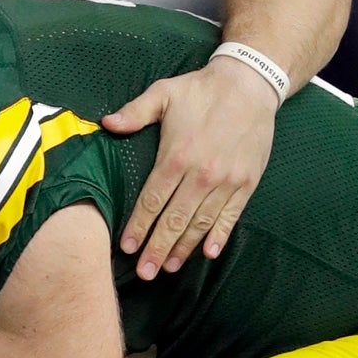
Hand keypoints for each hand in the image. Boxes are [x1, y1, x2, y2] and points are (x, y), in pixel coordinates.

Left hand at [103, 58, 276, 277]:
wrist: (250, 84)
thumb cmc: (201, 90)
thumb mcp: (163, 92)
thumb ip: (134, 112)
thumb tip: (106, 123)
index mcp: (176, 156)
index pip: (152, 201)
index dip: (139, 226)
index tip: (127, 247)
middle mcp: (201, 174)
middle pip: (174, 220)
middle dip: (157, 248)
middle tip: (144, 272)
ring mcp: (226, 181)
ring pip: (200, 223)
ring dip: (184, 248)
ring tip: (168, 267)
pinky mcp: (246, 182)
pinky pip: (231, 216)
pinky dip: (219, 236)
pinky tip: (208, 253)